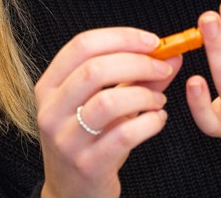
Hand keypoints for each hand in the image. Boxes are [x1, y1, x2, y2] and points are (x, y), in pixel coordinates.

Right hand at [36, 27, 181, 197]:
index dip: (121, 37)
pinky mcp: (88, 164)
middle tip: (162, 67)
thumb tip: (171, 53)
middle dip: (137, 63)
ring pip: (108, 102)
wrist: (73, 193)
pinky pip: (124, 135)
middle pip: (94, 69)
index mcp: (49, 87)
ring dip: (144, 95)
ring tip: (159, 100)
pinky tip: (158, 120)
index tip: (153, 41)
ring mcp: (66, 140)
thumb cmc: (90, 140)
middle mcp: (51, 111)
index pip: (82, 45)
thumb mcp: (106, 103)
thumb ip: (137, 76)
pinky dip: (150, 122)